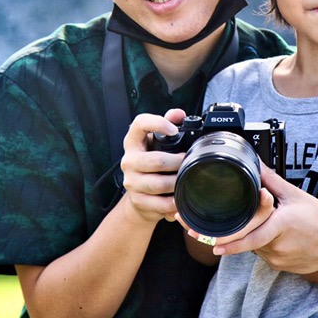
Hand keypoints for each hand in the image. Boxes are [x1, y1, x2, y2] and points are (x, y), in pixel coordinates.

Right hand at [119, 108, 186, 222]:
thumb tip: (178, 114)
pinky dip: (174, 202)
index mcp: (133, 142)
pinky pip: (160, 203)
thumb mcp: (157, 143)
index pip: (139, 124)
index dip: (157, 123)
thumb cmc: (151, 164)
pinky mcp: (138, 200)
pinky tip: (180, 197)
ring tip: (186, 178)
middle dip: (178, 162)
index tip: (174, 130)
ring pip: (159, 184)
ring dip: (177, 182)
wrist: (140, 196)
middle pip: (157, 160)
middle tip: (188, 162)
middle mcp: (129, 161)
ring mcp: (131, 182)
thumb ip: (168, 124)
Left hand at [212, 165, 317, 279]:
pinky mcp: (282, 267)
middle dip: (231, 238)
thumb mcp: (295, 195)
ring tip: (269, 226)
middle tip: (206, 236)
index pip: (252, 237)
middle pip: (250, 240)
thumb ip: (271, 180)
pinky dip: (262, 245)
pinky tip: (275, 236)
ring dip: (252, 237)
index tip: (214, 244)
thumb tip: (254, 163)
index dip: (232, 241)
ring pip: (255, 248)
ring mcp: (281, 259)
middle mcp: (280, 246)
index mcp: (283, 225)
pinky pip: (264, 255)